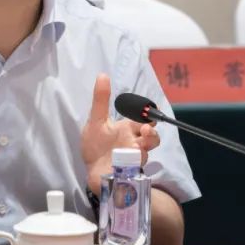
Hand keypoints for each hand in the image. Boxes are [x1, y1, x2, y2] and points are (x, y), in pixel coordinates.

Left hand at [80, 73, 159, 193]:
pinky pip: (137, 165)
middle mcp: (134, 141)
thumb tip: (103, 75)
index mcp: (127, 127)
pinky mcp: (129, 170)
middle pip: (152, 135)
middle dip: (153, 132)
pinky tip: (126, 159)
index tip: (149, 110)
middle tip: (146, 129)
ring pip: (148, 151)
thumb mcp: (95, 120)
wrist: (92, 170)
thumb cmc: (95, 145)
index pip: (144, 118)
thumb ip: (101, 100)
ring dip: (146, 147)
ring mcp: (133, 156)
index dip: (149, 113)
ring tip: (138, 146)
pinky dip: (133, 162)